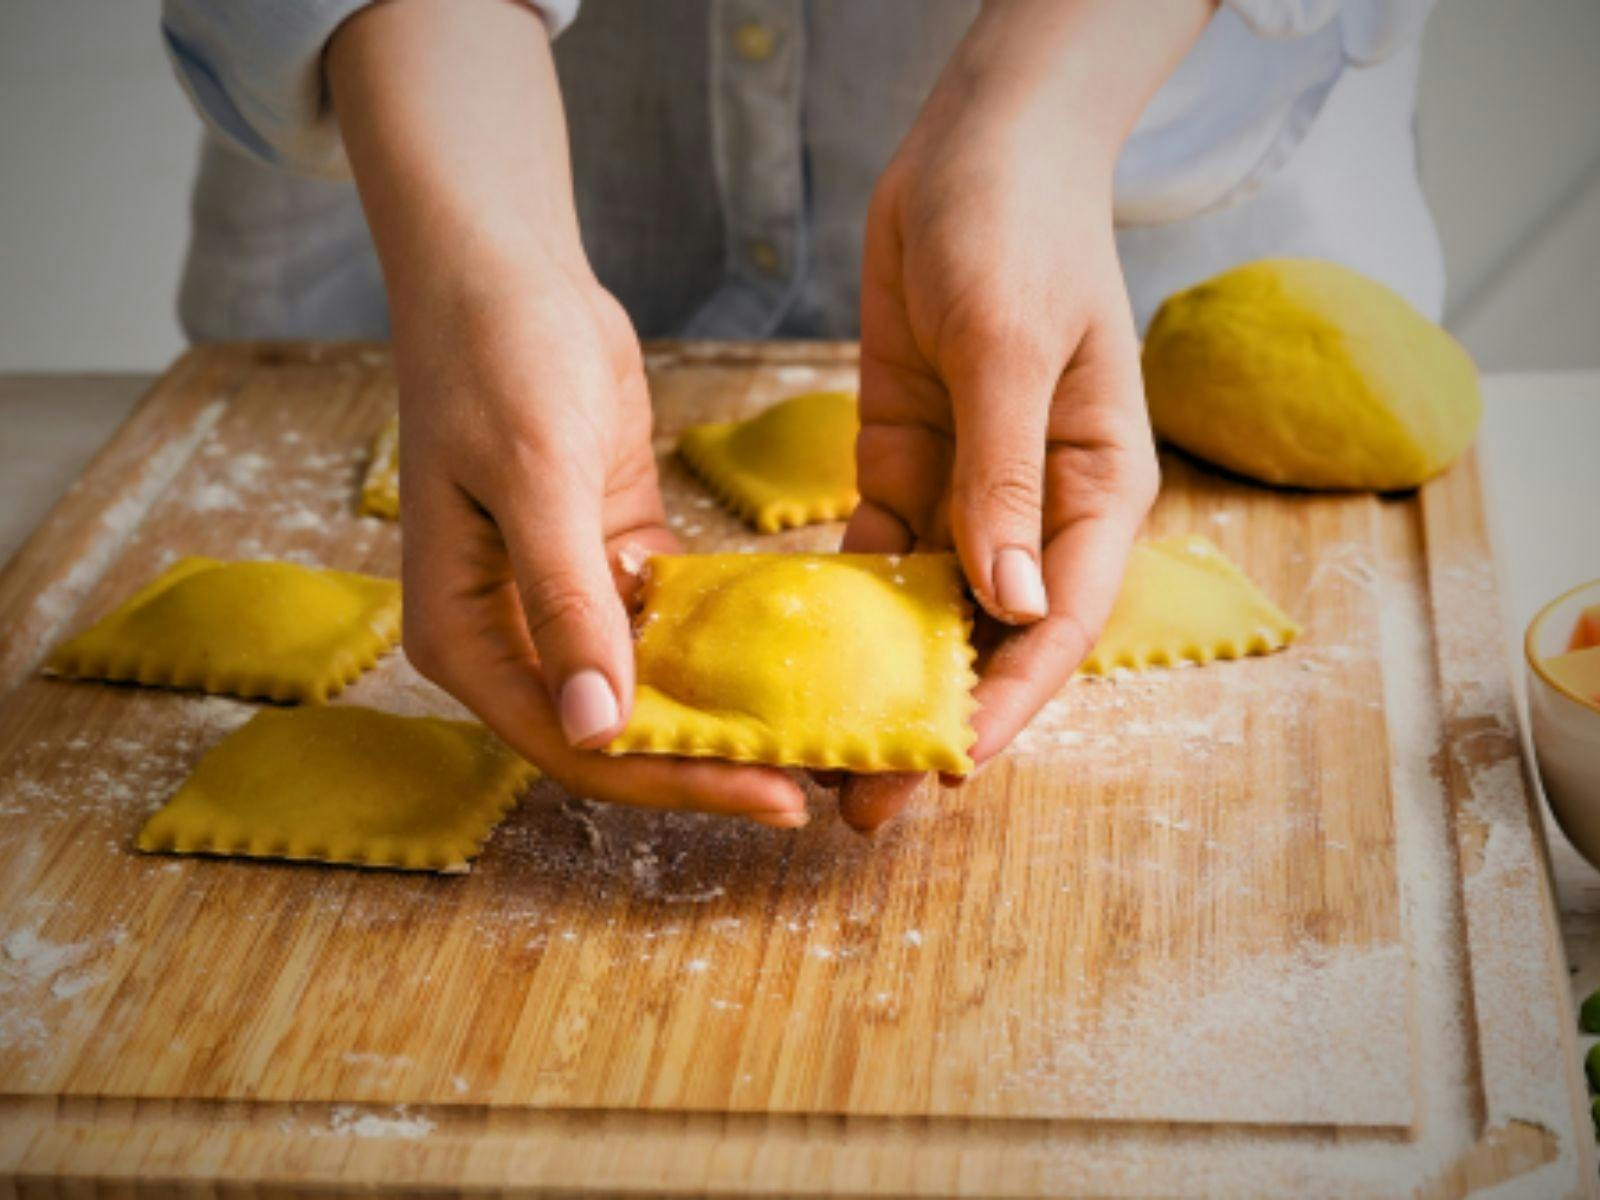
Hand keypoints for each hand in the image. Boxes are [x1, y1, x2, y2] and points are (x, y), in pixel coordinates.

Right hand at [393, 267, 805, 825]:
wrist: (506, 270)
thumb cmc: (494, 359)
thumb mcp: (535, 479)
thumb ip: (564, 603)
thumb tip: (595, 728)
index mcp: (466, 636)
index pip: (576, 745)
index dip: (674, 780)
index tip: (773, 791)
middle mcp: (510, 635)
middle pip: (617, 733)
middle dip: (709, 761)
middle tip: (814, 780)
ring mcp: (561, 601)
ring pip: (649, 686)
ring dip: (722, 710)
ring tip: (816, 734)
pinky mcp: (612, 559)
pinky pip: (671, 625)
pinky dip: (723, 643)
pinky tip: (794, 659)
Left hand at [839, 0, 1208, 831]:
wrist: (972, 149)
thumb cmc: (1022, 229)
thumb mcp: (1013, 349)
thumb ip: (1007, 475)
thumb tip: (1009, 603)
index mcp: (1096, 489)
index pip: (1058, 622)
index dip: (1011, 699)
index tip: (951, 763)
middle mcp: (1037, 507)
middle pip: (991, 637)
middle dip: (934, 717)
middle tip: (871, 800)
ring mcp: (970, 490)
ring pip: (927, 611)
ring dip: (880, 681)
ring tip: (822, 755)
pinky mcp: (906, 463)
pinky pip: (877, 552)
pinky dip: (842, 605)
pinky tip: (795, 657)